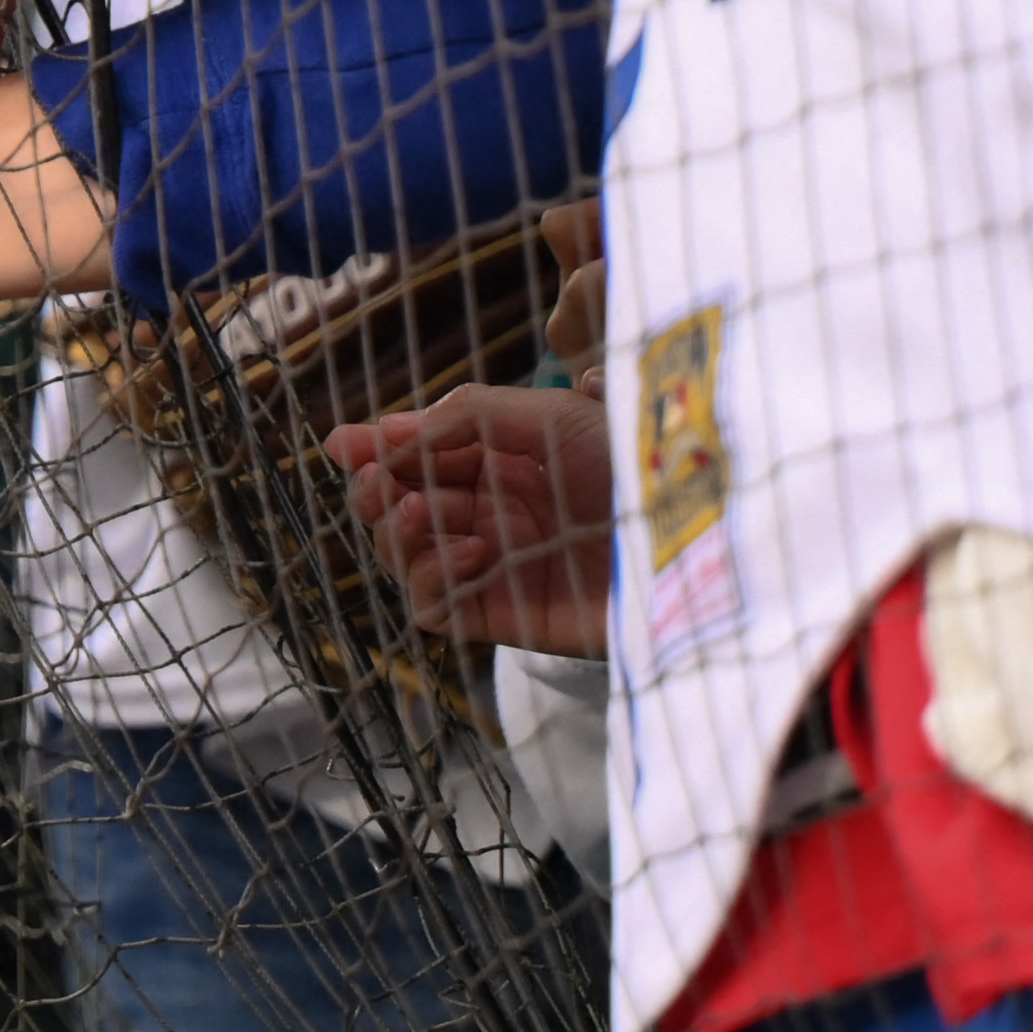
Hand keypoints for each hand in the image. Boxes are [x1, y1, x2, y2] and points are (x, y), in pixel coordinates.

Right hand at [331, 384, 614, 655]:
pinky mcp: (503, 615)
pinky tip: (473, 551)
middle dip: (376, 490)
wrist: (690, 537)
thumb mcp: (543, 417)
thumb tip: (377, 432)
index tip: (342, 444)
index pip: (414, 457)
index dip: (373, 449)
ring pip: (403, 557)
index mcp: (496, 462)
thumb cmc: (627, 465)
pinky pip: (434, 605)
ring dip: (396, 531)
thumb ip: (459, 419)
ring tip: (418, 511)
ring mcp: (493, 566)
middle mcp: (488, 513)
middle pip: (396, 507)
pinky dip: (434, 575)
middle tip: (381, 482)